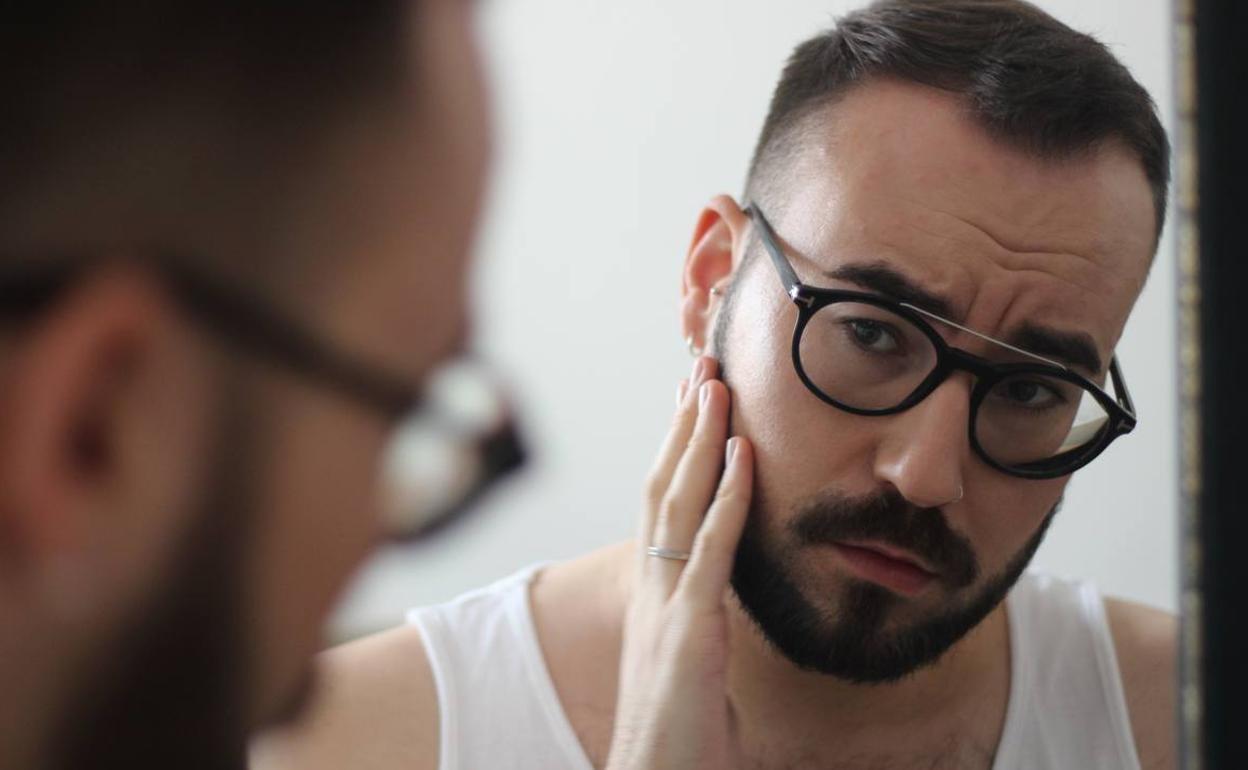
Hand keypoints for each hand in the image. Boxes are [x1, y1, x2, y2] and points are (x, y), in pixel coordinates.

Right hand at [605, 357, 753, 769]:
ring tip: (714, 384)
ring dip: (698, 439)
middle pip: (662, 487)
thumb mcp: (691, 669)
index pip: (660, 506)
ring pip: (679, 503)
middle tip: (699, 365)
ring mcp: (666, 606)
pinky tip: (743, 455)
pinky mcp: (688, 632)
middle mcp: (652, 589)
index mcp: (653, 595)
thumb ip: (701, 631)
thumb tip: (717, 613)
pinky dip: (727, 497)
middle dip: (682, 424)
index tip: (687, 402)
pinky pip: (710, 551)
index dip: (673, 450)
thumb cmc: (675, 739)